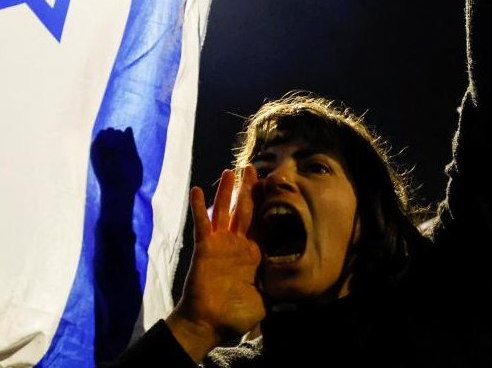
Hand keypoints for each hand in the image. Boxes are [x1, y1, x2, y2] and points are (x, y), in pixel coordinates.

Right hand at [166, 166, 264, 361]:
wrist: (209, 324)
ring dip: (227, 191)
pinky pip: (202, 224)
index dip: (268, 205)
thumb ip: (277, 288)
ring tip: (230, 171)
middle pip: (246, 210)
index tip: (273, 186)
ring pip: (225, 211)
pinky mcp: (205, 247)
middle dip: (249, 189)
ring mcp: (220, 244)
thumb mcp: (265, 301)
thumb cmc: (235, 316)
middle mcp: (238, 245)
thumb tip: (296, 285)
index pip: (264, 224)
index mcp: (254, 255)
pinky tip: (196, 190)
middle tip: (252, 168)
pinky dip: (199, 207)